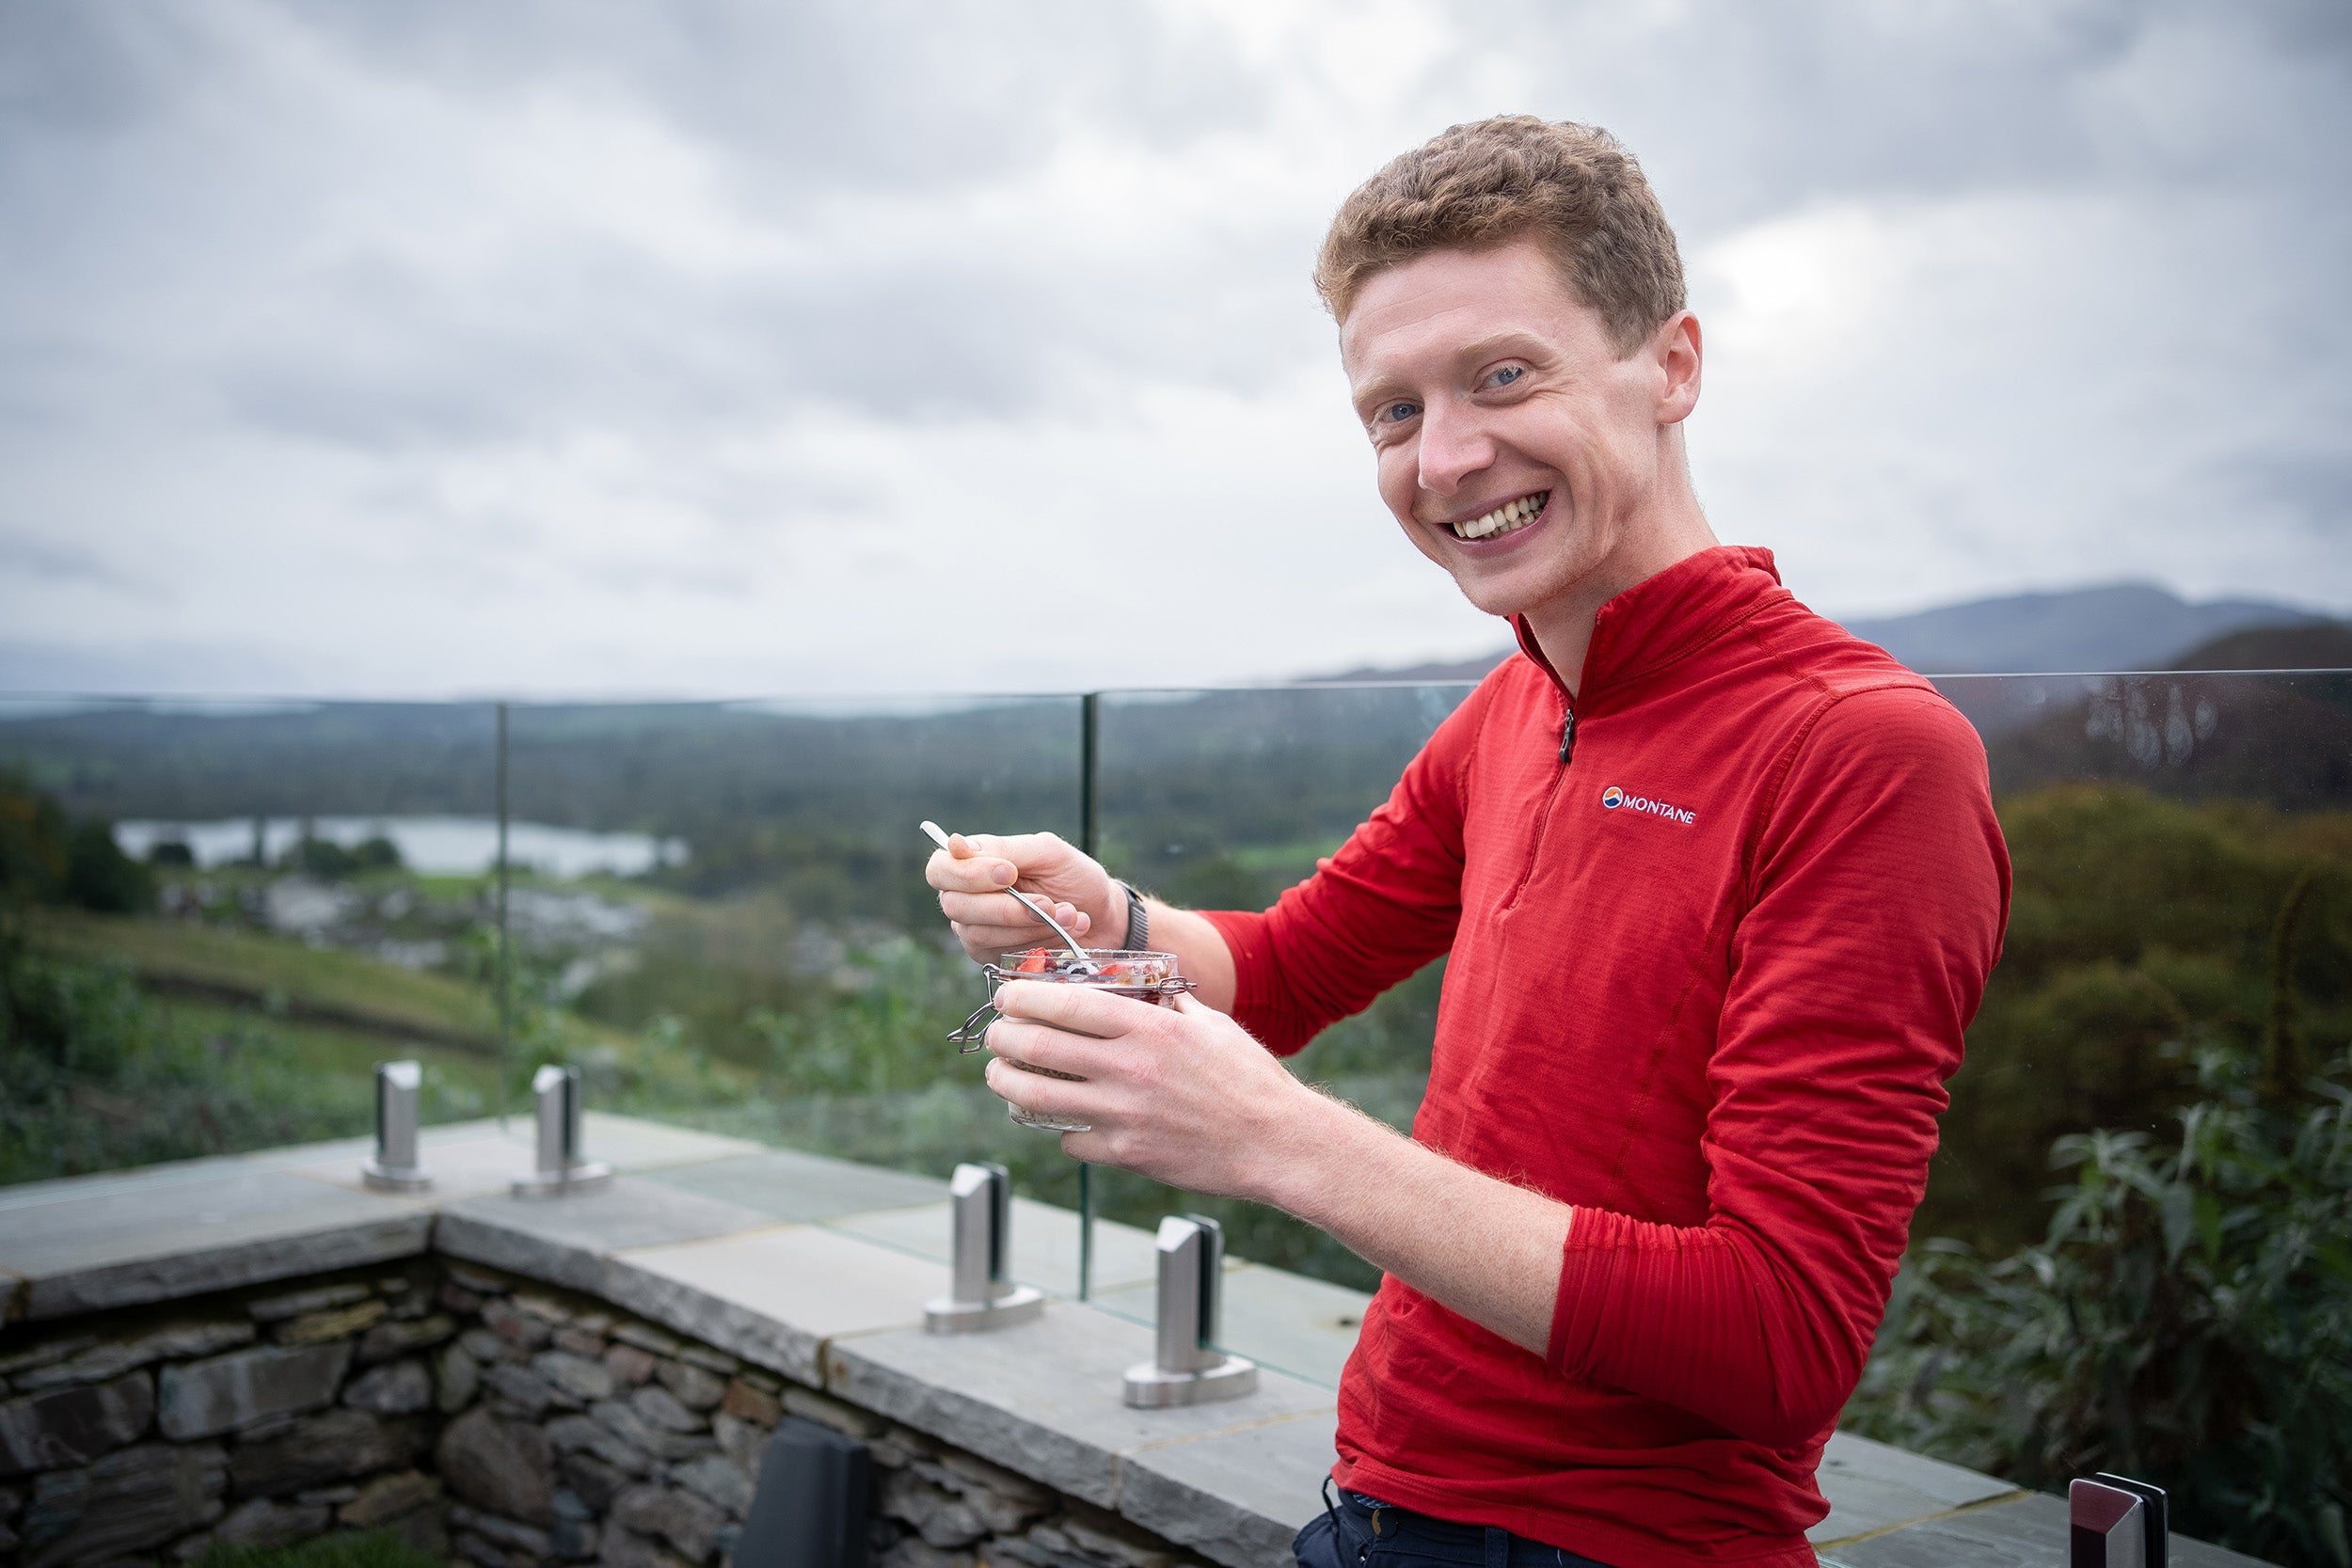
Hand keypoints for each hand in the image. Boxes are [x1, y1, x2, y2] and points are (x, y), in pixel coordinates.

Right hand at [927, 830, 1123, 962]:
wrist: (1105, 918)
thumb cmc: (1074, 879)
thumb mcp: (1047, 852)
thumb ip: (1004, 848)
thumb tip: (955, 844)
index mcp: (973, 864)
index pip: (940, 869)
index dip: (967, 874)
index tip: (1008, 874)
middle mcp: (966, 898)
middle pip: (955, 906)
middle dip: (1007, 907)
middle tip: (1048, 903)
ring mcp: (976, 931)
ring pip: (978, 934)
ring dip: (1029, 925)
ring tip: (1068, 914)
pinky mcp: (993, 958)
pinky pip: (1000, 953)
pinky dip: (1036, 942)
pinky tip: (1064, 931)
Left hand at [980, 981, 1322, 1198]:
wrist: (1277, 1141)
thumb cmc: (1249, 1079)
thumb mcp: (1211, 1025)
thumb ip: (1168, 1006)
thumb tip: (1140, 991)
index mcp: (1147, 1028)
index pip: (1064, 1003)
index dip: (1023, 998)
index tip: (1007, 998)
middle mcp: (1128, 1067)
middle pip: (1037, 1046)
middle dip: (1003, 1038)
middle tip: (997, 1036)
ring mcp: (1123, 1114)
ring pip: (1037, 1095)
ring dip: (1008, 1083)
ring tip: (1002, 1076)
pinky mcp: (1126, 1153)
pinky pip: (1070, 1140)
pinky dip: (1060, 1130)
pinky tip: (1064, 1123)